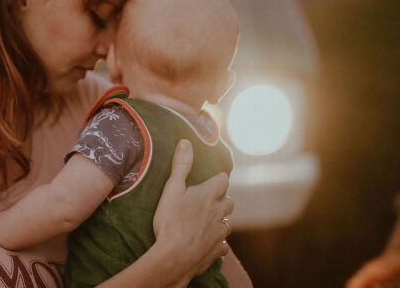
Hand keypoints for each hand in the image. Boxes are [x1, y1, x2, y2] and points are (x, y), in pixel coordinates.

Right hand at [153, 140, 233, 277]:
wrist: (174, 257)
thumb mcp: (171, 190)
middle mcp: (218, 213)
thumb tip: (186, 142)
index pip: (223, 180)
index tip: (213, 178)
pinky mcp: (216, 251)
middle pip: (229, 203)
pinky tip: (209, 242)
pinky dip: (218, 242)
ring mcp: (219, 233)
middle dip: (222, 200)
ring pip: (227, 223)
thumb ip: (180, 166)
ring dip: (220, 220)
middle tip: (209, 200)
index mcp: (207, 196)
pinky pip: (222, 245)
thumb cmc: (170, 222)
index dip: (219, 179)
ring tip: (208, 221)